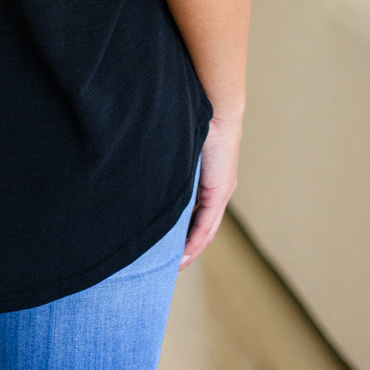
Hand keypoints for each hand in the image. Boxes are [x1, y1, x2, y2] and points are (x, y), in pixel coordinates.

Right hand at [178, 110, 242, 270]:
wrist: (216, 104)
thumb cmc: (195, 115)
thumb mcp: (180, 144)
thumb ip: (170, 157)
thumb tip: (147, 157)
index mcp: (212, 177)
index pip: (200, 211)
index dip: (186, 230)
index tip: (170, 244)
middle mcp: (220, 187)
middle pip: (205, 226)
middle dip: (189, 246)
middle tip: (170, 263)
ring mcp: (221, 190)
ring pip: (206, 230)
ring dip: (191, 249)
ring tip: (175, 266)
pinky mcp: (219, 190)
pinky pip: (206, 224)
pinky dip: (194, 241)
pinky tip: (184, 255)